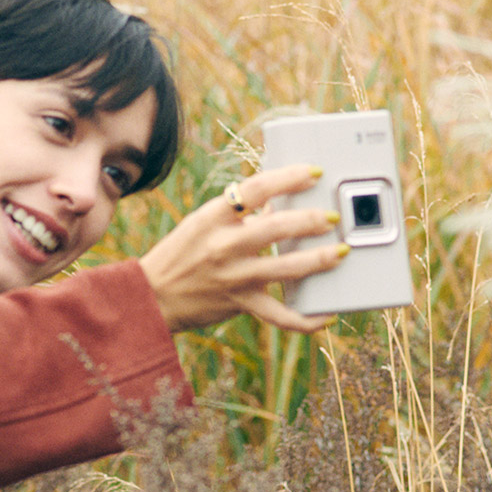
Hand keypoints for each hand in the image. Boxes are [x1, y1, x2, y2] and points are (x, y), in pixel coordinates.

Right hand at [138, 162, 347, 333]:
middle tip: (332, 217)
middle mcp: (224, 245)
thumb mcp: (203, 223)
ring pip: (285, 269)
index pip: (255, 188)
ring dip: (318, 260)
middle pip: (275, 228)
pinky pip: (279, 316)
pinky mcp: (240, 304)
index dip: (288, 177)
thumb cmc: (180, 254)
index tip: (313, 172)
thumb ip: (239, 214)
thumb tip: (281, 204)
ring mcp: (233, 277)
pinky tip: (326, 315)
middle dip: (310, 221)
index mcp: (213, 216)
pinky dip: (306, 320)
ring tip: (341, 252)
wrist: (150, 296)